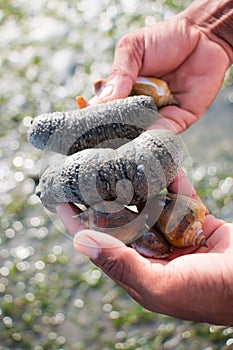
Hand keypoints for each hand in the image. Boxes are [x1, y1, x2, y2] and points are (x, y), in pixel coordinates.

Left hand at [57, 171, 232, 325]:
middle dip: (104, 196)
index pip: (99, 243)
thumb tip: (82, 243)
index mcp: (138, 268)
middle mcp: (152, 249)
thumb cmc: (209, 294)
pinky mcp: (194, 219)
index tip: (60, 199)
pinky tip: (159, 161)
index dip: (79, 222)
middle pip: (120, 219)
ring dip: (136, 183)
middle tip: (87, 171)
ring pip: (149, 203)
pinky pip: (178, 194)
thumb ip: (122, 266)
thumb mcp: (161, 286)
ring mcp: (173, 233)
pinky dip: (171, 178)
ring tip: (119, 159)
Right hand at [91, 13, 230, 132]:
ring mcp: (156, 116)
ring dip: (130, 140)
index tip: (83, 125)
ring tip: (118, 145)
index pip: (104, 111)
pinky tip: (143, 137)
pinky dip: (153, 137)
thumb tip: (100, 102)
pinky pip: (163, 134)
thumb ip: (118, 74)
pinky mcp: (177, 121)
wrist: (203, 36)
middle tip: (100, 139)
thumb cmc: (165, 39)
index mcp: (122, 92)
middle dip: (110, 134)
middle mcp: (138, 108)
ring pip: (140, 136)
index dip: (93, 119)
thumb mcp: (133, 49)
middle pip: (120, 128)